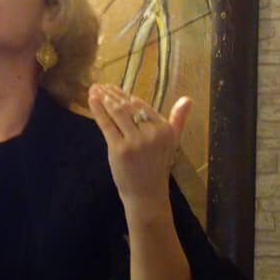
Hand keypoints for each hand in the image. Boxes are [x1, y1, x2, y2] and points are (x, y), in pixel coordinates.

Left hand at [87, 83, 189, 209]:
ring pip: (117, 113)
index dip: (125, 95)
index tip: (113, 88)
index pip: (141, 105)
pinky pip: (107, 124)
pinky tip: (91, 100)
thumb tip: (187, 99)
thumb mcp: (171, 142)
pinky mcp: (119, 149)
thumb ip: (177, 119)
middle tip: (100, 85)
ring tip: (95, 90)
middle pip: (128, 107)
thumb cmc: (156, 167)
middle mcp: (152, 133)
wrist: (146, 194)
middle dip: (112, 94)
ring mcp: (135, 141)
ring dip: (104, 99)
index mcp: (165, 129)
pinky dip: (98, 110)